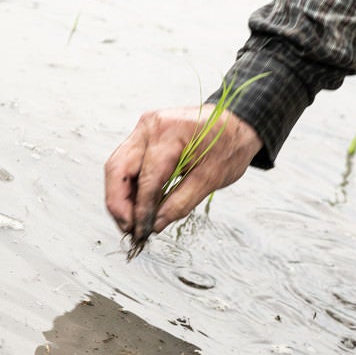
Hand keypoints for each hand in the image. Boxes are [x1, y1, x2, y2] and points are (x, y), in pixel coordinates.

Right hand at [104, 106, 261, 238]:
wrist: (237, 123)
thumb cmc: (230, 144)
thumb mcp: (212, 178)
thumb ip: (181, 202)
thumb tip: (155, 223)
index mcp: (170, 133)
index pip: (146, 179)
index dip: (141, 209)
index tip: (141, 232)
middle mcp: (150, 126)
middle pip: (118, 169)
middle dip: (119, 203)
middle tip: (129, 229)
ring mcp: (144, 128)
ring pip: (118, 166)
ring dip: (120, 196)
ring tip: (131, 221)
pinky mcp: (144, 134)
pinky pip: (127, 161)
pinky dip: (129, 184)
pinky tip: (136, 204)